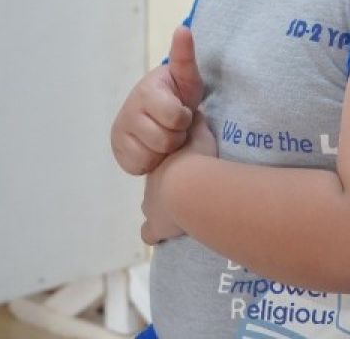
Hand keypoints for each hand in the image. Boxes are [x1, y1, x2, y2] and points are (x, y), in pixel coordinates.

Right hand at [111, 26, 204, 174]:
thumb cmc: (177, 95)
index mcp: (146, 90)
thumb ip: (185, 57)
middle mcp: (127, 110)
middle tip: (174, 126)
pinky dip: (152, 161)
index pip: (175, 117)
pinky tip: (154, 148)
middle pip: (165, 140)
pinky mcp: (118, 152)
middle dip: (176, 135)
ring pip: (153, 155)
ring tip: (165, 135)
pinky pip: (140, 166)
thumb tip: (183, 29)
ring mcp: (119, 132)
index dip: (184, 118)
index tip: (182, 111)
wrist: (160, 116)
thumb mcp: (186, 77)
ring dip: (165, 150)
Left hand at [141, 112, 215, 244]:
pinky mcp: (156, 226)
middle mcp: (153, 186)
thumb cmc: (197, 159)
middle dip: (165, 195)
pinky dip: (154, 234)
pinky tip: (162, 236)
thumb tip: (198, 113)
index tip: (183, 176)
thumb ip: (198, 125)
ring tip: (179, 219)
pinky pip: (150, 233)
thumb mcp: (200, 134)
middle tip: (184, 199)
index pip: (164, 169)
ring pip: (150, 212)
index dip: (172, 173)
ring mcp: (153, 208)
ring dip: (162, 216)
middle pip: (154, 191)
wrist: (188, 184)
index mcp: (164, 166)